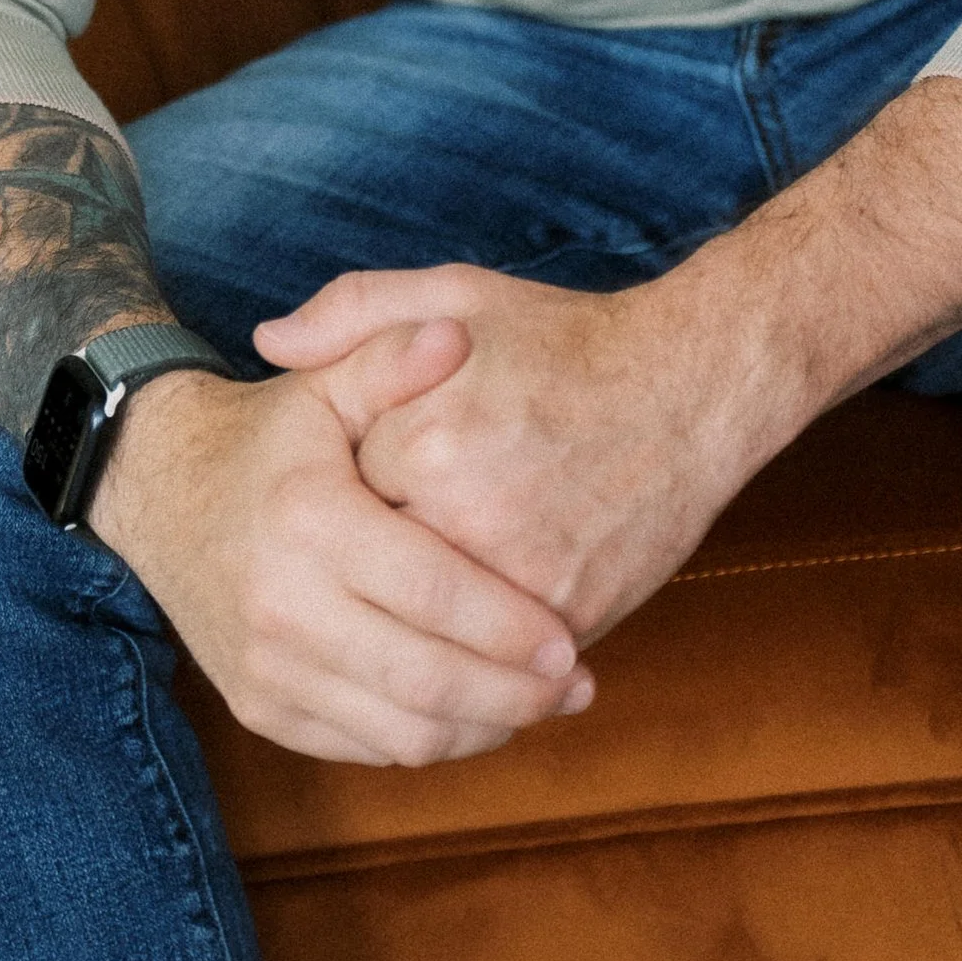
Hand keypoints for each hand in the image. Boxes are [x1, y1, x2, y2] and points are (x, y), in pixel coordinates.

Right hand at [91, 337, 597, 766]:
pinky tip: (475, 712)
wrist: (160, 495)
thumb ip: (391, 357)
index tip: (568, 641)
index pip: (432, 594)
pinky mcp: (262, 709)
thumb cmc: (268, 439)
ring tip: (539, 702)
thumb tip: (455, 337)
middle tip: (574, 684)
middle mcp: (282, 605)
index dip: (509, 627)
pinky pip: (365, 747)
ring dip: (482, 729)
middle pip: (425, 682)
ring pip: (401, 733)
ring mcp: (266, 668)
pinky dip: (429, 740)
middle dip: (513, 695)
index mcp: (310, 521)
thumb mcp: (325, 383)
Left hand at [255, 268, 732, 644]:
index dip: (336, 503)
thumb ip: (354, 315)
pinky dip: (475, 664)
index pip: (336, 504)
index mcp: (425, 438)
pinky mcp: (571, 617)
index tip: (343, 496)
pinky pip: (495, 663)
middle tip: (360, 565)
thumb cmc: (566, 341)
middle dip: (362, 580)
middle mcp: (470, 515)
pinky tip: (463, 648)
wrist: (693, 387)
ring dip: (411, 639)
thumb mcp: (456, 296)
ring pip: (432, 634)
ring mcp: (525, 577)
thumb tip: (268, 343)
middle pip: (376, 580)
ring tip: (400, 619)